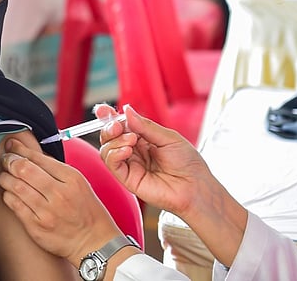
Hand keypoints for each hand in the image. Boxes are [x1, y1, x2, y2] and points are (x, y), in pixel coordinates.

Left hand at [0, 138, 121, 266]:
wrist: (94, 243)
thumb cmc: (86, 212)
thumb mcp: (79, 183)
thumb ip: (57, 169)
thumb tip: (32, 154)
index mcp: (71, 179)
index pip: (39, 157)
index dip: (20, 149)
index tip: (12, 145)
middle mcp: (59, 194)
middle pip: (24, 169)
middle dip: (9, 160)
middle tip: (5, 159)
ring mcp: (47, 212)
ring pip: (16, 186)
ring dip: (5, 178)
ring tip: (4, 176)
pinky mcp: (36, 227)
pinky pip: (14, 205)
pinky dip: (8, 195)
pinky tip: (9, 193)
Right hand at [97, 104, 211, 217]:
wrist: (195, 186)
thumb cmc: (187, 163)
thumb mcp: (168, 137)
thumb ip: (145, 125)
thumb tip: (126, 110)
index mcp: (143, 138)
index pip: (121, 125)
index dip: (109, 117)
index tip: (102, 110)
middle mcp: (134, 151)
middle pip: (109, 136)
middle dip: (109, 127)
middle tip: (117, 125)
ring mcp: (130, 165)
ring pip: (106, 149)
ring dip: (114, 140)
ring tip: (132, 139)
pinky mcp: (127, 179)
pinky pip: (112, 164)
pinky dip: (114, 154)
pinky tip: (127, 150)